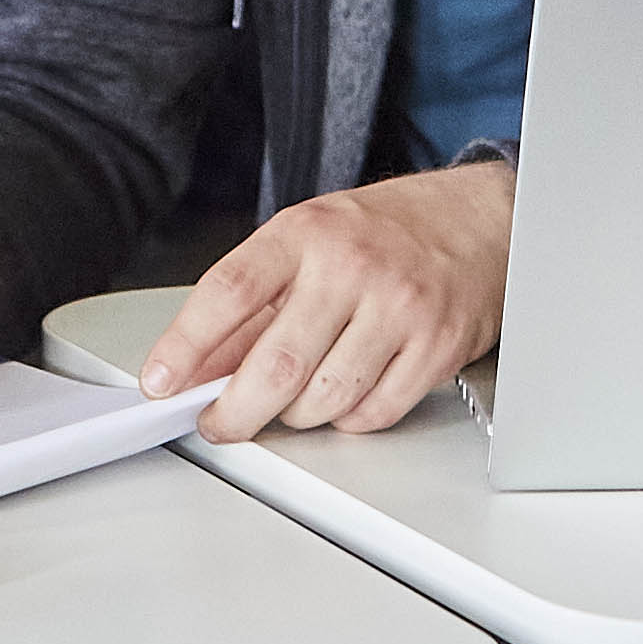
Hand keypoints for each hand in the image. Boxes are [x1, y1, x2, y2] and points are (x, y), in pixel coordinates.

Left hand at [141, 162, 514, 439]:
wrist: (481, 219)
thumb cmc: (387, 232)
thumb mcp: (310, 241)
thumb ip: (254, 303)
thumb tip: (199, 367)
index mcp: (307, 232)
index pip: (229, 291)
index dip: (186, 343)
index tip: (161, 381)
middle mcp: (353, 266)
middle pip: (276, 364)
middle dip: (234, 411)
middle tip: (219, 424)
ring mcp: (401, 307)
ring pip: (324, 399)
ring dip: (297, 416)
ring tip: (295, 399)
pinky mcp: (439, 346)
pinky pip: (374, 412)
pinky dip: (349, 419)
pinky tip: (348, 394)